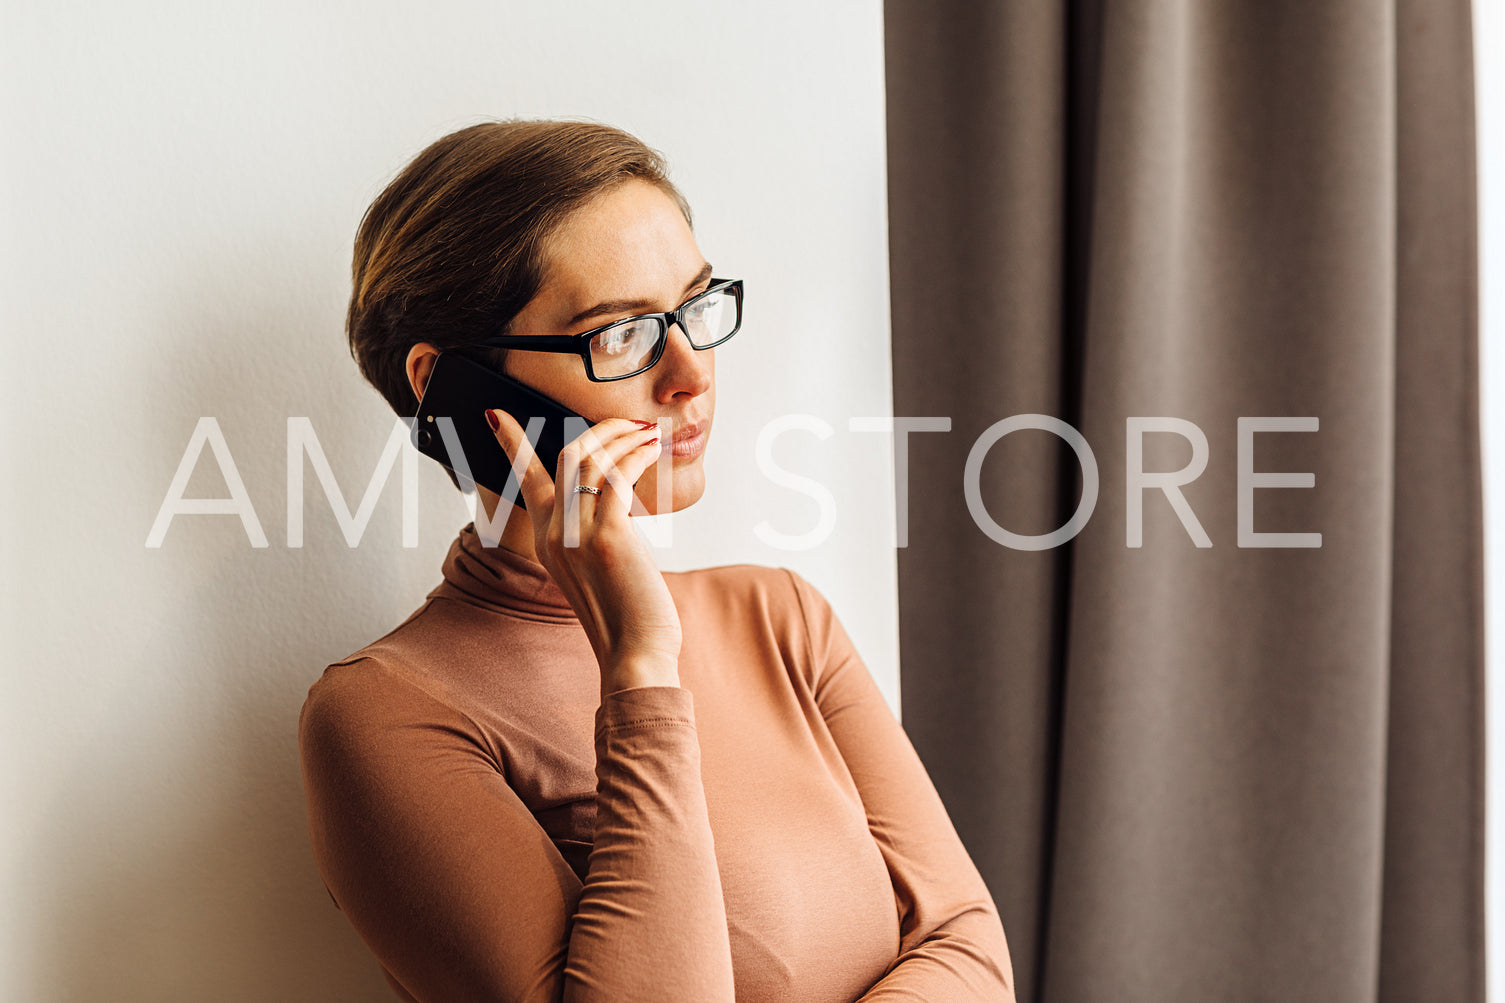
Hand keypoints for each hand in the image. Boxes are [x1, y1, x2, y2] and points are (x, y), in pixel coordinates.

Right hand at [486, 409, 681, 696]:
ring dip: (623, 438)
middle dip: (598, 430)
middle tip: (629, 422)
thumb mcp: (594, 573)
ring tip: (648, 433)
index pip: (525, 480)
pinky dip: (637, 455)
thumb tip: (614, 500)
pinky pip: (617, 477)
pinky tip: (653, 450)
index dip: (512, 444)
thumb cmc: (626, 618)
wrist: (635, 655)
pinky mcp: (608, 537)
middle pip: (564, 458)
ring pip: (589, 460)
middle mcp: (555, 535)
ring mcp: (577, 535)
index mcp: (547, 543)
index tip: (498, 415)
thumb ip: (592, 537)